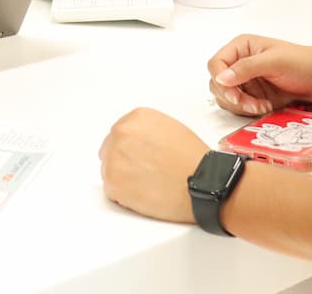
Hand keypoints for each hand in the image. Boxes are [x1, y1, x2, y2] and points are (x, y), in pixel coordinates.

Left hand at [98, 108, 208, 223]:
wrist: (202, 183)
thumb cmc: (192, 160)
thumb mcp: (170, 128)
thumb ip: (146, 131)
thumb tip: (136, 142)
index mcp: (136, 118)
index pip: (120, 132)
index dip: (131, 147)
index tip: (139, 156)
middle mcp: (121, 134)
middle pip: (111, 149)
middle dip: (125, 160)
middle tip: (144, 171)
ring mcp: (114, 159)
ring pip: (109, 169)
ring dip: (123, 177)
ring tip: (148, 182)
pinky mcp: (113, 184)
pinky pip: (111, 190)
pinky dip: (124, 194)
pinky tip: (144, 192)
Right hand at [208, 35, 311, 116]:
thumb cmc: (304, 63)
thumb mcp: (275, 61)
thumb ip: (246, 67)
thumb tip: (222, 77)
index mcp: (242, 47)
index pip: (216, 64)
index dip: (220, 79)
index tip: (233, 93)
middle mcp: (241, 64)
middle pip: (218, 83)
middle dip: (232, 96)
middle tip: (249, 103)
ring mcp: (247, 81)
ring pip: (226, 98)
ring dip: (241, 105)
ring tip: (261, 105)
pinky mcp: (254, 96)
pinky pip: (239, 107)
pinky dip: (249, 110)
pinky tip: (264, 107)